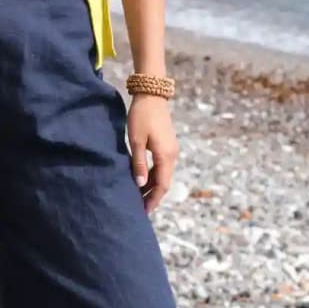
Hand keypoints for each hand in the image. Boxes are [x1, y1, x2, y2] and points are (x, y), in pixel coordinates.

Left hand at [127, 94, 178, 215]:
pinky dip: (154, 176)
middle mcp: (172, 155)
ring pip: (163, 175)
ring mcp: (171, 150)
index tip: (143, 211)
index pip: (161, 185)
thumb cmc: (141, 116)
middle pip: (164, 182)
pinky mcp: (168, 145)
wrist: (152, 95)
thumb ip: (138, 163)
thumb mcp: (136, 140)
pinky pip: (162, 166)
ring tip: (139, 197)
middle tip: (140, 208)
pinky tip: (143, 180)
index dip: (153, 199)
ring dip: (153, 186)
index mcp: (165, 156)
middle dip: (153, 196)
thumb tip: (140, 184)